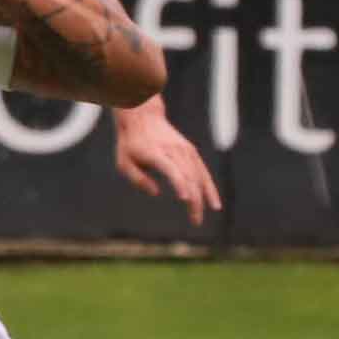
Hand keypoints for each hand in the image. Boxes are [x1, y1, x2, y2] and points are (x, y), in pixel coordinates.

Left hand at [110, 103, 218, 223]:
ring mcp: (184, 150)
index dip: (180, 183)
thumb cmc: (130, 144)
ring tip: (202, 216)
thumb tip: (156, 192)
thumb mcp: (123, 162)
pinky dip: (209, 187)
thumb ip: (138, 179)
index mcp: (155, 153)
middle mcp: (174, 151)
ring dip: (204, 197)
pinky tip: (214, 202)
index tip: (185, 199)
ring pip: (199, 175)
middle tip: (195, 221)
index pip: (172, 169)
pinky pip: (203, 171)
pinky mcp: (190, 151)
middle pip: (189, 177)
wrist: (143, 118)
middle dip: (194, 200)